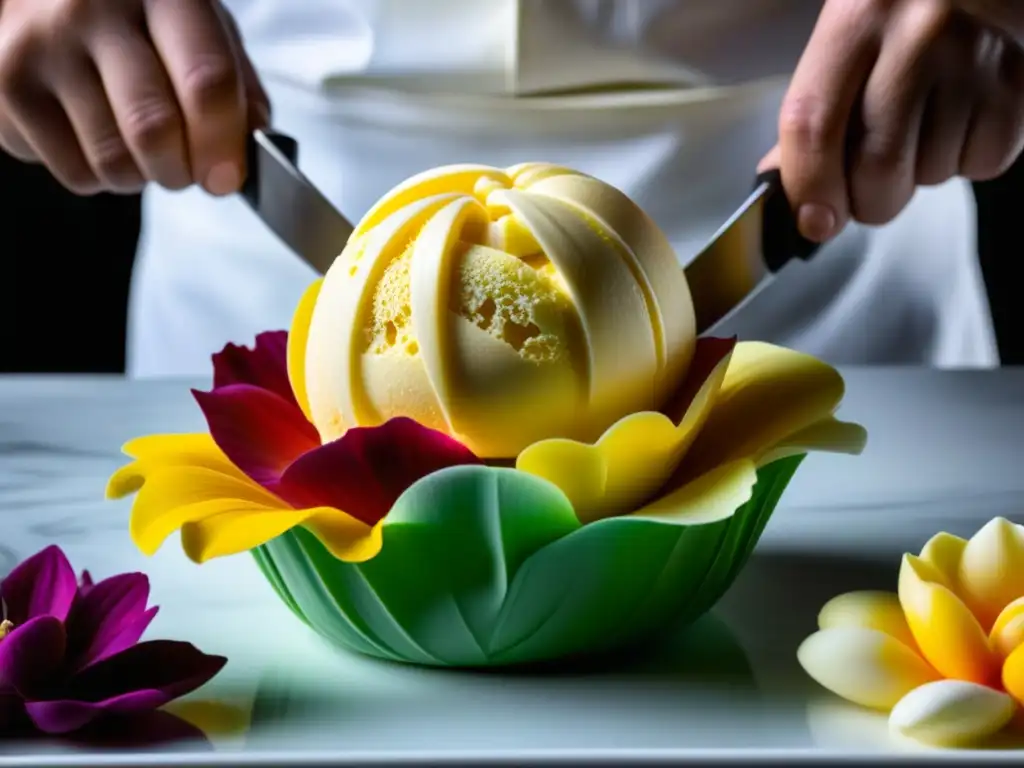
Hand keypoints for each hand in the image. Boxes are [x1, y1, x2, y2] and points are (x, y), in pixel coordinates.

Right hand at [0, 0, 268, 194]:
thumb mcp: (196, 27)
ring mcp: (39, 46)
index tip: (228, 177)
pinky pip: (75, 173)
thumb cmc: (136, 17)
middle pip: (153, 129)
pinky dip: (99, 174)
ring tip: (140, 149)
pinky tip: (95, 134)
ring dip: (141, 178)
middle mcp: (92, 10)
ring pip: (112, 163)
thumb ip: (235, 84)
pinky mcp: (4, 85)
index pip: (206, 80)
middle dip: (182, 172)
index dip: (224, 143)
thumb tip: (251, 151)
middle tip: (188, 172)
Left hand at [761, 0, 1023, 242]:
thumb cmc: (906, 10)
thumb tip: (792, 193)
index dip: (809, 186)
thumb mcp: (851, 37)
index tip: (813, 222)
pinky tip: (961, 117)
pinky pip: (981, 164)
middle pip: (878, 168)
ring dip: (919, 174)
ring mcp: (975, 58)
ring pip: (931, 175)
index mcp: (857, 17)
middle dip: (868, 201)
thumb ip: (818, 110)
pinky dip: (966, 160)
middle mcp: (917, 34)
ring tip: (925, 122)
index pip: (815, 124)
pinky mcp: (1019, 83)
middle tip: (869, 183)